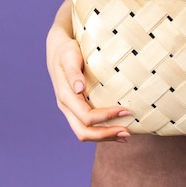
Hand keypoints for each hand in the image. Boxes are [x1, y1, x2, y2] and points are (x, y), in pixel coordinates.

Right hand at [46, 0, 131, 142]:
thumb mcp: (69, 57)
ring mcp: (70, 110)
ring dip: (105, 137)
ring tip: (125, 136)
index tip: (125, 111)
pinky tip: (116, 131)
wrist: (57, 49)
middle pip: (83, 132)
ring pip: (85, 133)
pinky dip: (102, 131)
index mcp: (65, 97)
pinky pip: (87, 126)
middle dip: (106, 135)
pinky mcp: (76, 108)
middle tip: (127, 132)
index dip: (106, 117)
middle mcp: (66, 107)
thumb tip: (79, 89)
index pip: (86, 116)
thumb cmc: (66, 51)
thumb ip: (73, 73)